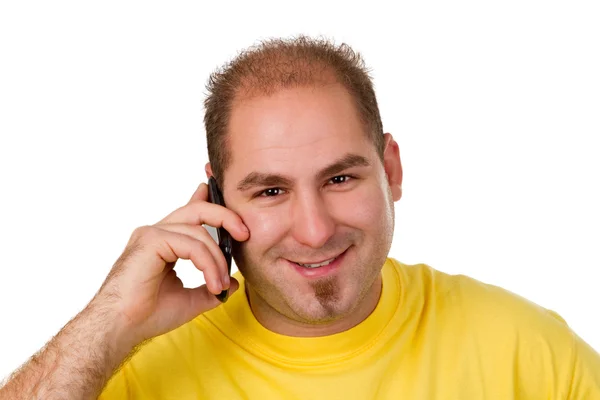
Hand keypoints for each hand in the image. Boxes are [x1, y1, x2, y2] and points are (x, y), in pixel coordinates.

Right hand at [93, 182, 249, 346]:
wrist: (120, 328)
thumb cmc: (146, 315)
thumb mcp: (190, 301)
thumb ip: (210, 288)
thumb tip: (232, 284)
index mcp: (163, 242)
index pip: (188, 213)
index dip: (205, 198)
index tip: (217, 191)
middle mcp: (156, 233)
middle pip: (197, 210)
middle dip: (225, 217)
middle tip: (245, 233)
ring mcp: (152, 234)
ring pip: (199, 232)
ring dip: (217, 260)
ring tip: (219, 285)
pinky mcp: (150, 240)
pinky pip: (192, 245)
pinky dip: (208, 264)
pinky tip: (212, 283)